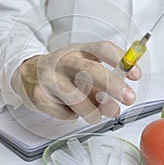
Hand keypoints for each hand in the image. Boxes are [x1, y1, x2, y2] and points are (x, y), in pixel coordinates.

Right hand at [18, 41, 140, 123]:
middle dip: (113, 85)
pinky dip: (73, 116)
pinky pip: (65, 113)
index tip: (135, 74)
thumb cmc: (62, 70)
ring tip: (96, 115)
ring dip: (94, 112)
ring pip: (78, 98)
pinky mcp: (39, 96)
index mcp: (78, 50)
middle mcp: (63, 61)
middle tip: (129, 98)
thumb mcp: (82, 67)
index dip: (121, 60)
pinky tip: (68, 108)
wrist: (28, 73)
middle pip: (90, 70)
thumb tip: (118, 105)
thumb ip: (102, 83)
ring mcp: (49, 78)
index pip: (102, 48)